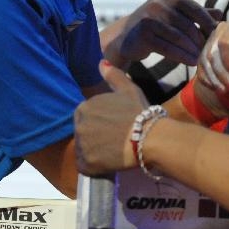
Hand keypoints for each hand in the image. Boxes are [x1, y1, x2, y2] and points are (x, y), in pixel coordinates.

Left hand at [74, 61, 146, 175]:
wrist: (149, 137)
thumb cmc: (140, 111)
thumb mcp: (128, 89)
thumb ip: (113, 75)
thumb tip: (101, 62)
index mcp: (84, 107)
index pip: (86, 117)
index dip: (100, 123)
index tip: (114, 127)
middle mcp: (78, 125)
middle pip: (83, 133)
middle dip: (95, 137)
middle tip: (114, 141)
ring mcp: (81, 145)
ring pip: (84, 150)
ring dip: (95, 152)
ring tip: (113, 153)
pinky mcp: (87, 163)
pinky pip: (85, 166)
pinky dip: (94, 167)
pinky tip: (108, 163)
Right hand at [104, 0, 221, 67]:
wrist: (127, 37)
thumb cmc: (157, 25)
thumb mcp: (176, 15)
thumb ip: (197, 14)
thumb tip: (221, 14)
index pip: (195, 8)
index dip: (208, 23)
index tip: (217, 36)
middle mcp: (158, 2)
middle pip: (188, 24)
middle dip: (200, 40)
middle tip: (209, 51)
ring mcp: (148, 17)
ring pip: (179, 37)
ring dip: (192, 50)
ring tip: (201, 58)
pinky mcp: (143, 34)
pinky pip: (167, 47)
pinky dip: (181, 56)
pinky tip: (191, 62)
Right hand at [196, 19, 228, 92]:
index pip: (226, 43)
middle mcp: (222, 30)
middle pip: (213, 53)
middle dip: (221, 73)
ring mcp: (211, 41)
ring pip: (205, 61)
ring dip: (214, 78)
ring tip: (223, 91)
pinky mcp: (203, 52)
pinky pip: (200, 67)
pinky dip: (207, 79)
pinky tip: (216, 88)